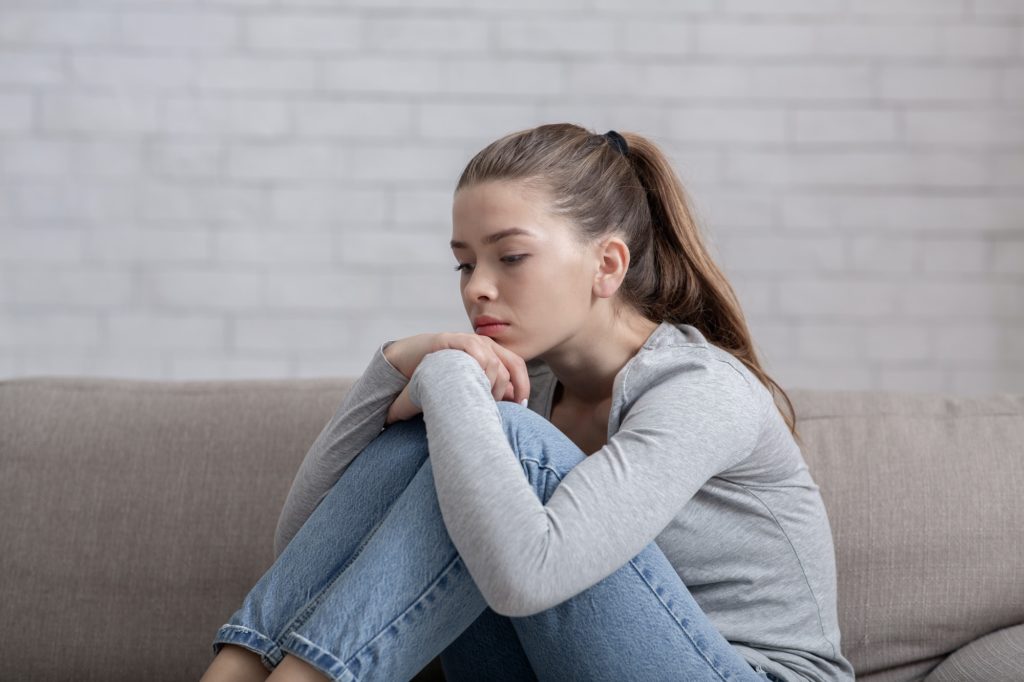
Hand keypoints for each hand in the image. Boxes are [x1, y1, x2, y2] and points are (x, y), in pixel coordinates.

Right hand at [385, 331, 530, 404]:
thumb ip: (491, 388)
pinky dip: (478, 365)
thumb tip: (515, 400)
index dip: (523, 386)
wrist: (411, 358)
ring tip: (483, 399)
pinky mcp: (450, 339)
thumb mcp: (471, 381)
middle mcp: (484, 343)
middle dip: (511, 388)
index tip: (521, 406)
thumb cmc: (443, 371)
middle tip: (502, 406)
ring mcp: (467, 340)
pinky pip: (472, 349)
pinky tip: (472, 382)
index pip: (517, 366)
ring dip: (492, 383)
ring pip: (494, 361)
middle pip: (511, 364)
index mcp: (492, 352)